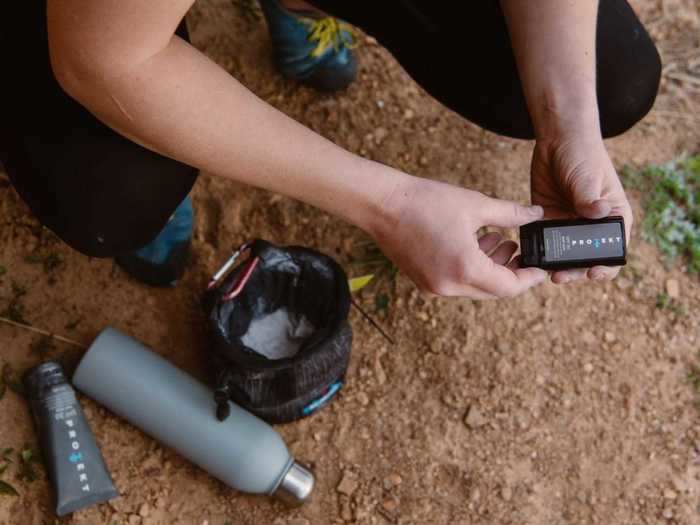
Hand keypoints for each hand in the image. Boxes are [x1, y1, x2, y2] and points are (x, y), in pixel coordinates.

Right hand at [372, 175, 547, 298]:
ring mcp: (434, 286)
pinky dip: (472, 268)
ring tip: (501, 241)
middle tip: (523, 251)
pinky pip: (456, 282)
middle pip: (493, 290)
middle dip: (511, 272)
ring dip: (491, 269)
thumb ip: (510, 214)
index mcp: (466, 269)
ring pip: (475, 287)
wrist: (382, 205)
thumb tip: (535, 215)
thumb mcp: (475, 205)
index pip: (509, 287)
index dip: (529, 279)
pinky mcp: (424, 281)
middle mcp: (450, 285)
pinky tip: (476, 244)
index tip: (541, 268)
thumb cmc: (426, 202)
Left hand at [531, 133, 632, 283]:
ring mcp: (568, 224)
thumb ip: (590, 198)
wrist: (558, 140)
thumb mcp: (588, 178)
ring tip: (545, 271)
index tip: (593, 273)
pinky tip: (531, 256)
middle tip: (561, 276)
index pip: (614, 249)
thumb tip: (599, 211)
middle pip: (586, 258)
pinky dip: (538, 250)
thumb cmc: (583, 155)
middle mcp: (591, 225)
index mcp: (612, 217)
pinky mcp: (547, 220)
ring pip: (563, 254)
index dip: (605, 265)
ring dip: (555, 264)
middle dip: (575, 270)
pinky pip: (543, 241)